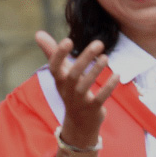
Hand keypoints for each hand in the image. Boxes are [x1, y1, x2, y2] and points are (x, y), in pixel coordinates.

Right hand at [36, 31, 116, 148]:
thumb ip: (51, 52)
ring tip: (106, 57)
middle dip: (85, 58)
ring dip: (96, 70)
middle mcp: (67, 90)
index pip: (54, 67)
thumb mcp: (61, 73)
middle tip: (99, 42)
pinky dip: (108, 86)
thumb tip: (38, 33)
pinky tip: (117, 75)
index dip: (59, 55)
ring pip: (85, 86)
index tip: (67, 40)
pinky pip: (100, 97)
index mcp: (59, 80)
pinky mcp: (93, 109)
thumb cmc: (70, 90)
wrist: (79, 123)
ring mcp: (80, 101)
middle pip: (73, 74)